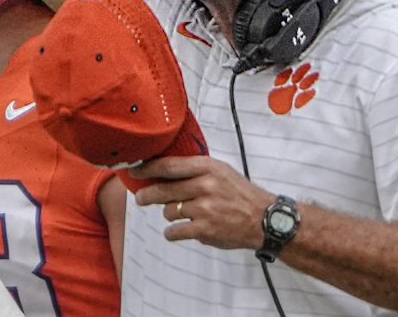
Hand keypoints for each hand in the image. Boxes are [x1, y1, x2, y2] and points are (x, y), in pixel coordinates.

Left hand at [133, 156, 274, 249]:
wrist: (263, 219)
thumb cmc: (238, 193)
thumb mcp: (220, 171)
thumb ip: (194, 169)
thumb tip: (162, 169)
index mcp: (207, 167)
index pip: (168, 165)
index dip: (147, 168)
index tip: (134, 169)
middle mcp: (204, 186)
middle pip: (162, 190)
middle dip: (147, 195)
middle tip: (142, 198)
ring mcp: (204, 208)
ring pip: (168, 212)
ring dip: (170, 214)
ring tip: (184, 214)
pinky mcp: (204, 230)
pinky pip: (174, 231)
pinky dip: (173, 232)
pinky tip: (179, 229)